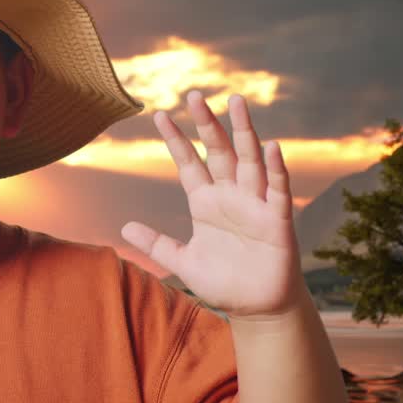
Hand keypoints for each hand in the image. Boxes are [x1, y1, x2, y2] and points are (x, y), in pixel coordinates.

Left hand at [120, 90, 303, 319]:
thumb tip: (125, 227)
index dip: (175, 140)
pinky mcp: (277, 221)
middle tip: (194, 95)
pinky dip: (275, 169)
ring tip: (235, 102)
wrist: (257, 308)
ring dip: (244, 132)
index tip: (158, 115)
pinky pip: (276, 190)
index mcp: (205, 202)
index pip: (188, 163)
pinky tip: (270, 147)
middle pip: (217, 152)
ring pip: (249, 160)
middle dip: (206, 124)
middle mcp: (230, 196)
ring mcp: (254, 205)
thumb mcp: (183, 262)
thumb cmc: (224, 282)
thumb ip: (157, 244)